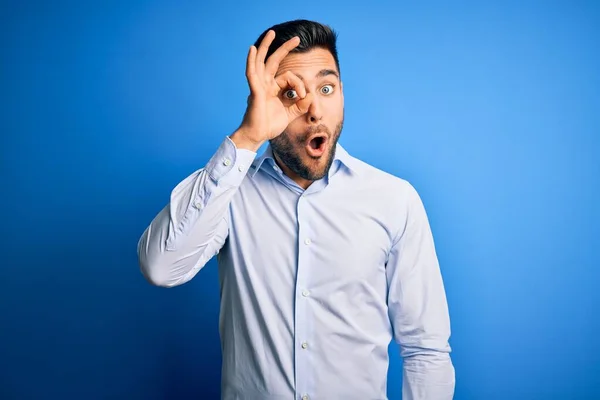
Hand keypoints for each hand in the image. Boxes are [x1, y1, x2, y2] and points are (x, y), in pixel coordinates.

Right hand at [231, 30, 312, 150]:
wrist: (257, 136)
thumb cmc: (269, 126)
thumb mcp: (290, 114)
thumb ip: (300, 105)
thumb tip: (311, 95)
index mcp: (273, 89)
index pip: (289, 78)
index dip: (300, 85)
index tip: (304, 97)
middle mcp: (266, 85)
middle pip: (274, 61)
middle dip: (284, 49)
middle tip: (296, 38)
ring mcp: (259, 86)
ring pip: (262, 62)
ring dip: (266, 47)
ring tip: (271, 33)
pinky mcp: (255, 91)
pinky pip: (252, 73)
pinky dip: (251, 61)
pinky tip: (253, 49)